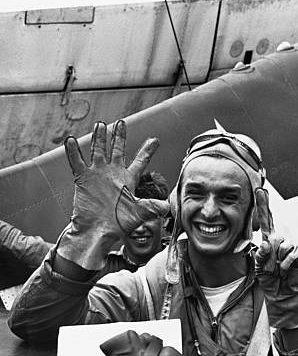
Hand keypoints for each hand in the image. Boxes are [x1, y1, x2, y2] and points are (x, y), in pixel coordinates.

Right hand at [59, 120, 168, 268]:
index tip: (155, 140)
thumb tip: (168, 206)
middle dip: (119, 137)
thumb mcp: (139, 213)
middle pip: (117, 151)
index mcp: (129, 180)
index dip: (147, 151)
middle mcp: (113, 174)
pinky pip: (77, 162)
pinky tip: (71, 141)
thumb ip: (153, 207)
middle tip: (121, 123)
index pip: (140, 162)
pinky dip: (73, 152)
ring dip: (99, 138)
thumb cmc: (119, 225)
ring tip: (100, 125)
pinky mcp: (83, 179)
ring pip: (98, 151)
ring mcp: (97, 175)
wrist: (98, 232)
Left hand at [253, 189, 297, 328]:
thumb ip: (260, 255)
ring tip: (278, 270)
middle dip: (269, 253)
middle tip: (270, 266)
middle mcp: (281, 242)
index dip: (264, 205)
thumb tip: (267, 243)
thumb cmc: (270, 281)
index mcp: (269, 242)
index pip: (267, 221)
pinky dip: (287, 264)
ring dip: (277, 261)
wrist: (283, 295)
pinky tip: (286, 271)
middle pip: (273, 236)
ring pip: (282, 245)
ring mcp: (291, 247)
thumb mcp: (259, 268)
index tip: (260, 190)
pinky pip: (292, 253)